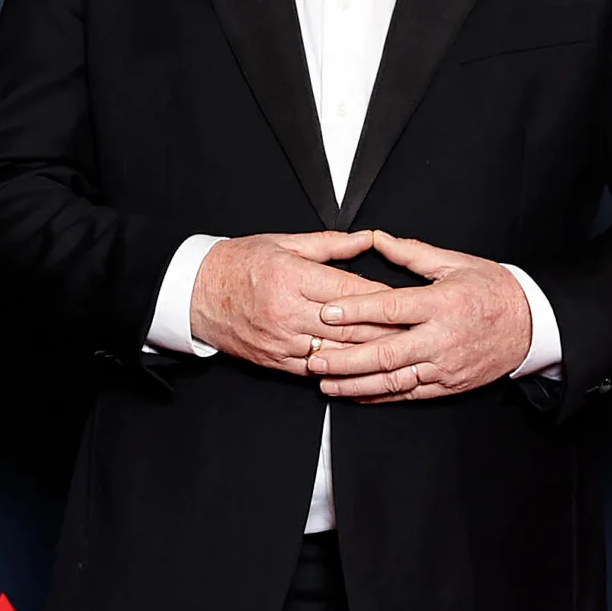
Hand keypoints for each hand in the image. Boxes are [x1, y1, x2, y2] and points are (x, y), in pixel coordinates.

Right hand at [189, 229, 390, 372]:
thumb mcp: (283, 244)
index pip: (349, 291)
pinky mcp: (275, 361)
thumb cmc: (237, 264)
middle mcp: (287, 312)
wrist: (195, 294)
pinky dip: (341, 370)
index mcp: (291, 278)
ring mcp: (281, 340)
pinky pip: (315, 370)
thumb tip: (367, 239)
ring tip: (398, 354)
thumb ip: (330, 245)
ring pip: (336, 352)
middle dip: (386, 330)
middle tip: (416, 331)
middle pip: (349, 326)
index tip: (408, 302)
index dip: (383, 299)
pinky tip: (362, 371)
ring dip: (369, 355)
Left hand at [307, 231, 532, 400]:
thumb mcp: (455, 263)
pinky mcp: (448, 384)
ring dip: (355, 383)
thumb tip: (376, 238)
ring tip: (325, 382)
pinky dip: (379, 396)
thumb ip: (412, 254)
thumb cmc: (493, 291)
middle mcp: (441, 338)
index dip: (355, 311)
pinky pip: (408, 394)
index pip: (390, 309)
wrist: (531, 325)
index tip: (326, 312)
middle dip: (345, 358)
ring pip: (393, 380)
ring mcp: (444, 366)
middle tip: (314, 357)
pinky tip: (356, 394)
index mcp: (441, 304)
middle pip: (385, 352)